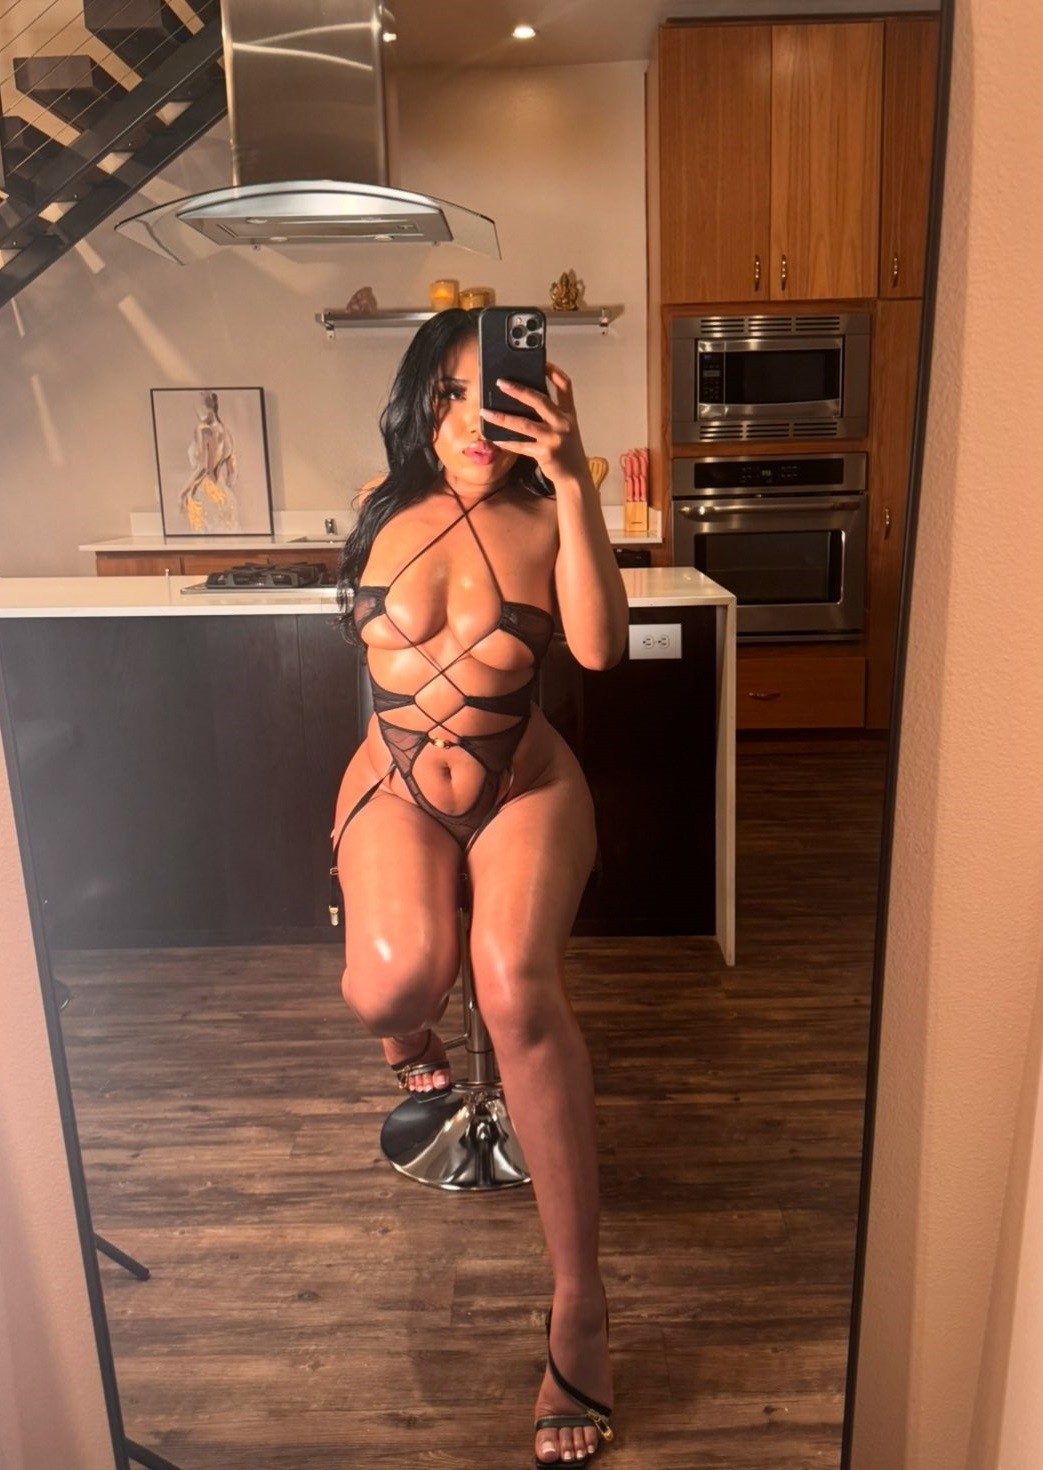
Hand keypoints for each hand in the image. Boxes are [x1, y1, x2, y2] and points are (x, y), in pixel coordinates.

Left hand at [480, 362, 590, 487]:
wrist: (575, 477)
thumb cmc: (566, 450)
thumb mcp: (565, 428)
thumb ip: (552, 414)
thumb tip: (523, 401)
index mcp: (569, 413)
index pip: (565, 385)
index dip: (554, 371)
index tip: (541, 362)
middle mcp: (563, 423)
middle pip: (540, 400)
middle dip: (518, 390)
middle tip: (500, 383)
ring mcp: (554, 439)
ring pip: (524, 424)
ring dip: (502, 418)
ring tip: (486, 412)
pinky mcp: (544, 454)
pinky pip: (520, 446)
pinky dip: (506, 442)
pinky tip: (494, 438)